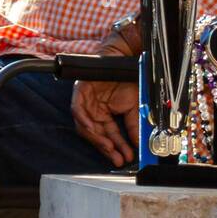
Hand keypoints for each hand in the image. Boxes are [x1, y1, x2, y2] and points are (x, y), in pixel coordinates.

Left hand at [71, 28, 140, 166]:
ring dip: (97, 139)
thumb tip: (140, 146)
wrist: (125, 58)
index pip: (110, 136)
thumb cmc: (129, 81)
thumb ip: (134, 126)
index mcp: (105, 116)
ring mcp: (86, 103)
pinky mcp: (80, 92)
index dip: (117, 148)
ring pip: (85, 127)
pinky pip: (77, 110)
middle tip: (117, 158)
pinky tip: (92, 129)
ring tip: (109, 147)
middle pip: (97, 135)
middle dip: (108, 148)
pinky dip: (82, 120)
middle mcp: (94, 111)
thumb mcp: (135, 107)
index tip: (125, 159)